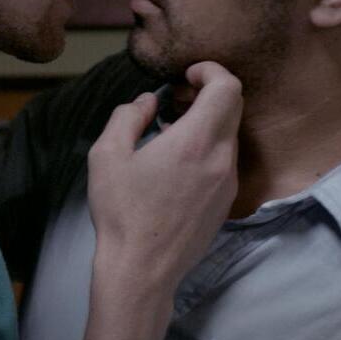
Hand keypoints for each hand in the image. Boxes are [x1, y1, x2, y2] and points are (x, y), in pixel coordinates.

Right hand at [87, 60, 240, 285]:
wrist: (142, 269)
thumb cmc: (122, 212)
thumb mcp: (106, 155)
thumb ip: (128, 116)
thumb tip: (147, 102)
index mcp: (195, 142)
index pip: (228, 87)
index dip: (211, 70)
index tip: (187, 74)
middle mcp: (221, 158)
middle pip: (233, 107)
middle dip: (208, 92)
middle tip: (177, 98)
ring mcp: (228, 182)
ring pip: (230, 134)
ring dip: (208, 121)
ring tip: (171, 132)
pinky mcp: (227, 202)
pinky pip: (226, 160)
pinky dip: (209, 147)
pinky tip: (178, 162)